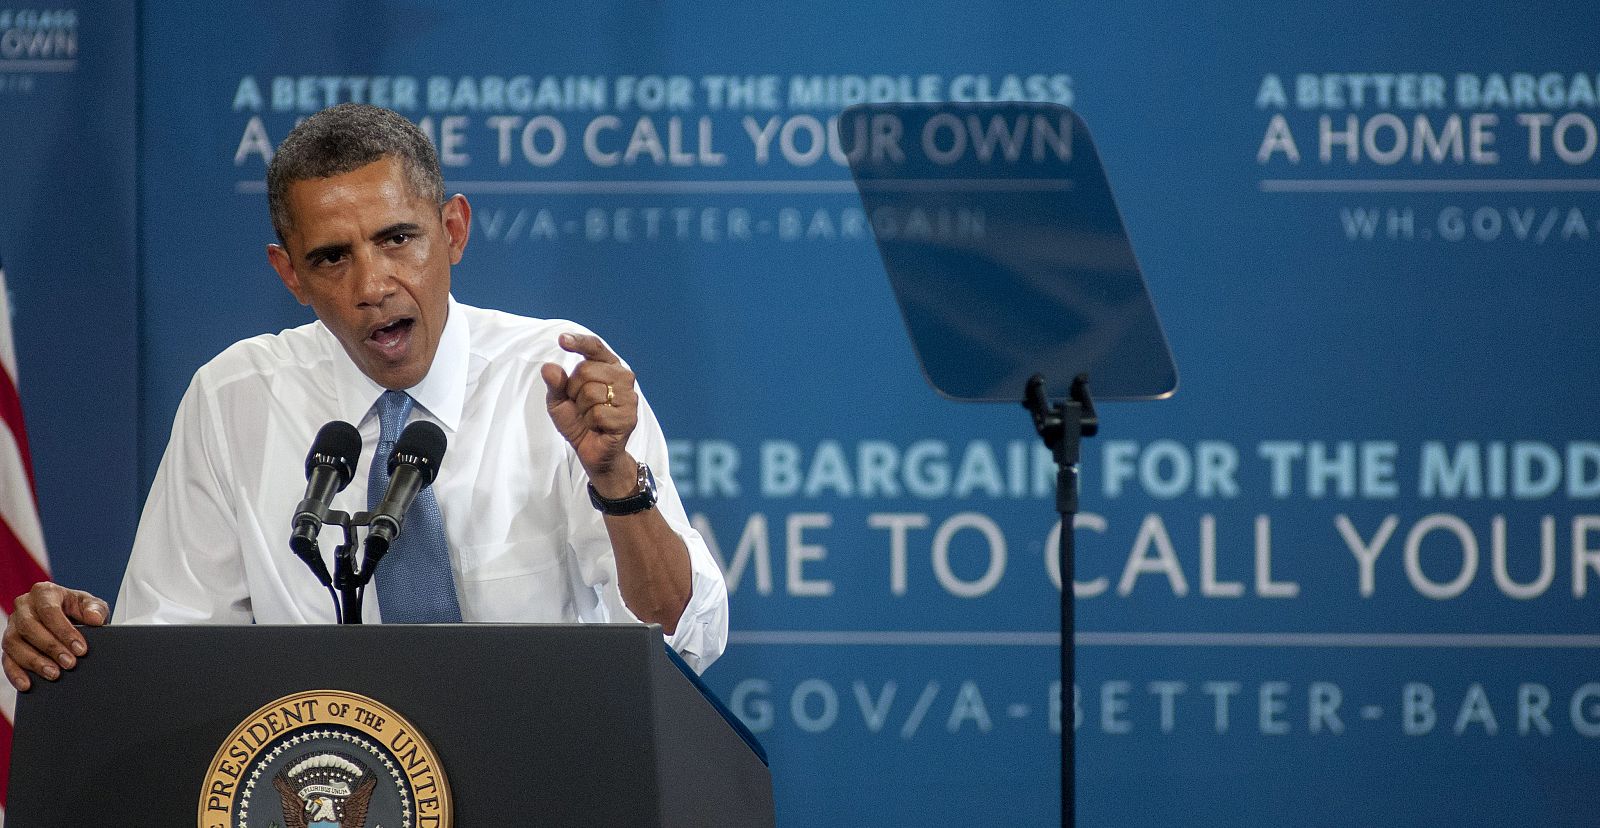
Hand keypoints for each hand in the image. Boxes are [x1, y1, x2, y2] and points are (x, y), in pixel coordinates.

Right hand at [2, 583, 108, 690]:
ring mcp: (12, 625)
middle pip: (29, 627)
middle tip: (70, 663)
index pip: (50, 611)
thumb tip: (95, 618)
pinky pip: (6, 659)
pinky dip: (15, 673)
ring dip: (34, 661)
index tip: (80, 649)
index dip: (64, 631)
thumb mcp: (91, 605)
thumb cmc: (78, 609)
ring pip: (13, 643)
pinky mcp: (8, 644)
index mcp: (43, 592)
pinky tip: (27, 684)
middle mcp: (23, 606)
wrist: (69, 618)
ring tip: (54, 674)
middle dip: (51, 647)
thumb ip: (95, 609)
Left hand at [542, 332, 638, 495]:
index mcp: (608, 367)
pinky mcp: (629, 416)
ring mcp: (629, 397)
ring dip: (582, 410)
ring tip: (589, 418)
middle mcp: (623, 377)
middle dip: (573, 391)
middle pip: (585, 371)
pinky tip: (597, 428)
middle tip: (580, 407)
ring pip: (591, 392)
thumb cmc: (579, 422)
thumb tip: (548, 367)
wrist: (593, 452)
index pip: (595, 347)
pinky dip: (590, 423)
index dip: (579, 342)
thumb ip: (555, 384)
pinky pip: (598, 413)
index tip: (562, 339)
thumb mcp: (559, 401)